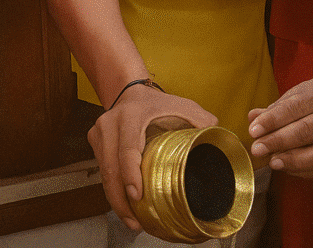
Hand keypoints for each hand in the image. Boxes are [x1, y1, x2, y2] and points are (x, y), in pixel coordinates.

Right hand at [88, 84, 216, 230]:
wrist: (130, 92)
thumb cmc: (158, 102)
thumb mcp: (182, 105)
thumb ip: (201, 119)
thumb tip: (216, 134)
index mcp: (129, 116)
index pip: (126, 149)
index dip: (130, 174)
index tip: (137, 195)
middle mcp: (108, 125)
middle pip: (110, 169)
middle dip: (121, 199)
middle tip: (136, 221)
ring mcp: (99, 135)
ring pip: (104, 175)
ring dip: (116, 201)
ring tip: (132, 221)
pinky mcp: (95, 144)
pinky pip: (103, 173)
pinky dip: (114, 192)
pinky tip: (126, 207)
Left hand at [248, 76, 312, 177]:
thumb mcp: (298, 96)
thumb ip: (275, 109)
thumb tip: (253, 117)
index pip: (295, 107)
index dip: (273, 120)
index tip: (254, 130)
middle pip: (306, 130)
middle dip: (278, 141)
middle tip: (257, 149)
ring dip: (292, 160)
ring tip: (272, 162)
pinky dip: (301, 171)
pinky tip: (286, 167)